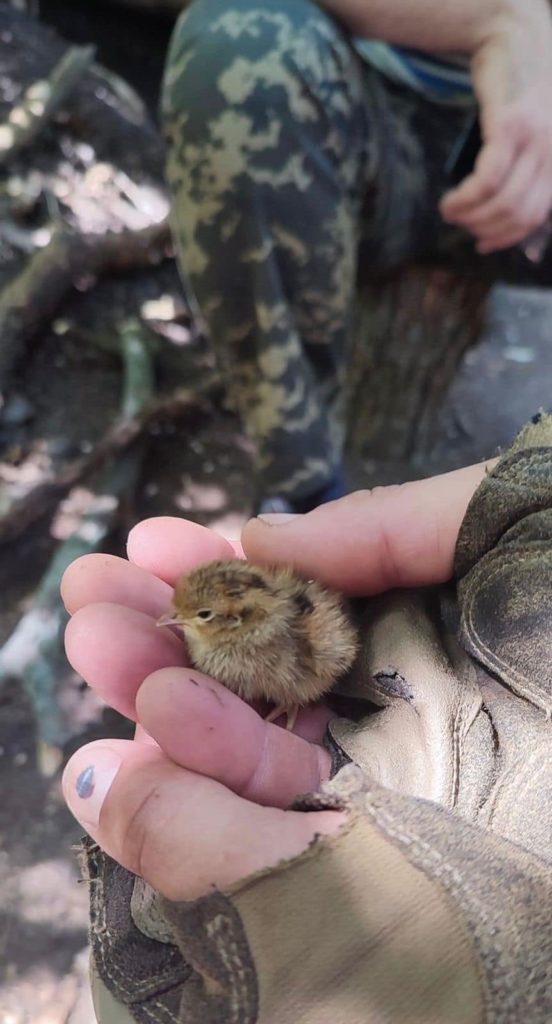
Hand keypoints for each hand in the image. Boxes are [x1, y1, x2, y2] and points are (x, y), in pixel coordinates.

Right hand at [61, 461, 491, 900]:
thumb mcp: (518, 518)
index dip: (218, 576)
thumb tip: (263, 536)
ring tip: (96, 644)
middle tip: (89, 600)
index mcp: (421, 636)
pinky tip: (136, 748)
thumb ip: (393, 525)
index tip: (150, 548)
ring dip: (163, 701)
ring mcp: (388, 794)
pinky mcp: (390, 869)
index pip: (297, 608)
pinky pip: (277, 841)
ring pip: (249, 756)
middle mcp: (394, 715)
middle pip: (256, 681)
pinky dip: (200, 797)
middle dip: (165, 635)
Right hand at [440, 0, 551, 253]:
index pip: (537, 216)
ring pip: (503, 202)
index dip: (507, 238)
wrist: (516, 32)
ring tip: (451, 212)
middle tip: (462, 225)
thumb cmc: (521, 83)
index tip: (483, 244)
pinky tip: (451, 200)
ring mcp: (536, 138)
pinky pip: (488, 179)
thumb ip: (528, 165)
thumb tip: (503, 211)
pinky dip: (466, 198)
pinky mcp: (511, 126)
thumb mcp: (534, 129)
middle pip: (519, 214)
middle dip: (485, 230)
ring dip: (470, 217)